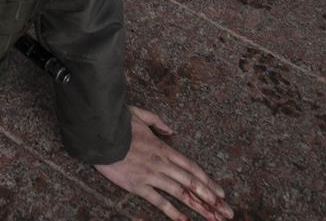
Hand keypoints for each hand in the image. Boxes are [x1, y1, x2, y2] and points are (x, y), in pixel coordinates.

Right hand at [94, 107, 231, 220]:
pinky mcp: (138, 185)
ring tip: (212, 219)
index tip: (221, 194)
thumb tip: (171, 130)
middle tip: (226, 212)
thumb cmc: (118, 123)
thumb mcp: (140, 115)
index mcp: (163, 148)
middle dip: (211, 199)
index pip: (192, 168)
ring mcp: (151, 175)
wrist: (99, 134)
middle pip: (192, 183)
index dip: (208, 182)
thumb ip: (158, 122)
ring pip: (180, 193)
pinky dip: (173, 212)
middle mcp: (162, 163)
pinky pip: (159, 201)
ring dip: (198, 207)